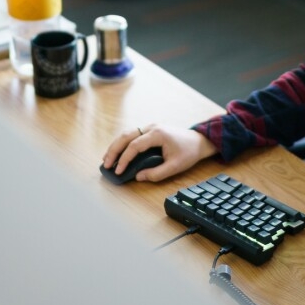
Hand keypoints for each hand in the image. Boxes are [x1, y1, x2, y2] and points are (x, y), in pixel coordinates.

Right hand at [101, 125, 217, 182]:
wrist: (198, 140)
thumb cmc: (189, 152)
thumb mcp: (175, 166)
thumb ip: (156, 173)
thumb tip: (138, 177)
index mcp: (157, 134)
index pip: (134, 146)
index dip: (124, 159)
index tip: (118, 170)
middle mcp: (151, 127)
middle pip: (126, 136)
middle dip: (114, 150)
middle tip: (106, 164)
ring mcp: (150, 127)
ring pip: (127, 134)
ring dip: (116, 146)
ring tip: (107, 159)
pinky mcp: (150, 130)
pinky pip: (132, 135)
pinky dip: (123, 143)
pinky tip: (118, 153)